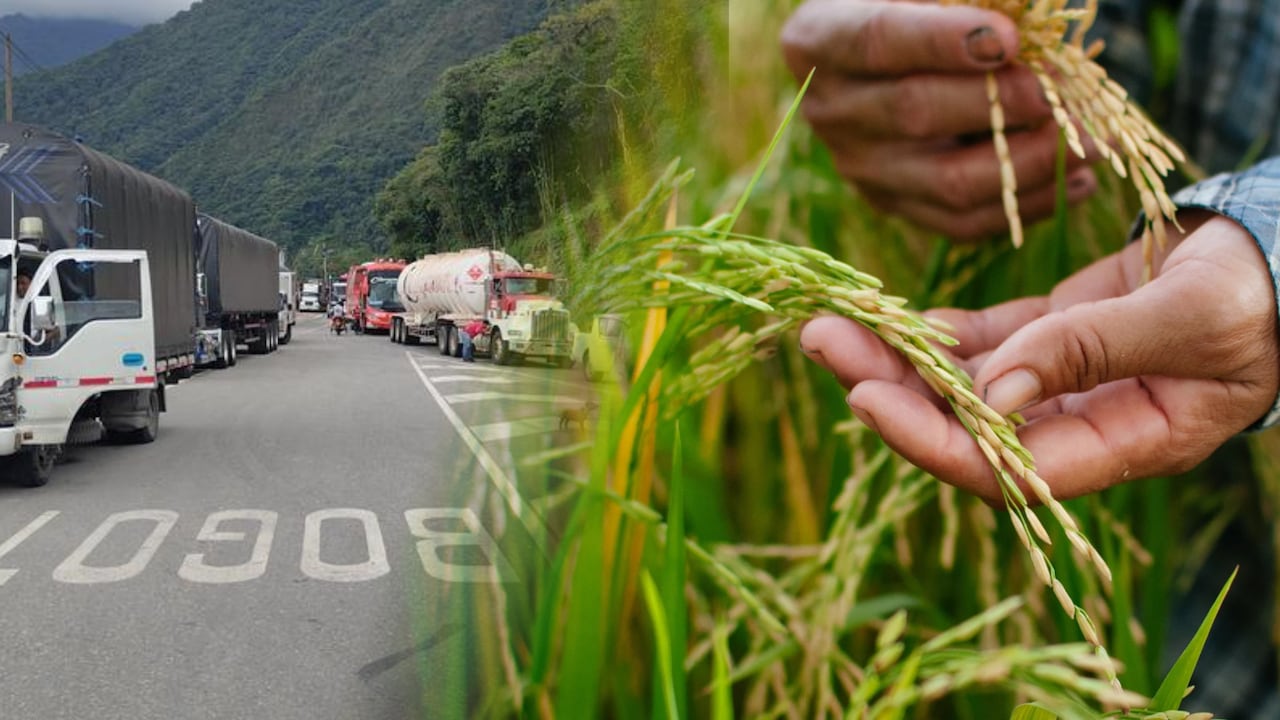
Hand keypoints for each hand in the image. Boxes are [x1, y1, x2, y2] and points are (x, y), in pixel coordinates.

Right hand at [780, 0, 1100, 239]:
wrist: (890, 54)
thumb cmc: (917, 7)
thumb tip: (1025, 19)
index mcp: (819, 40)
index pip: (878, 40)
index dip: (942, 40)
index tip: (1010, 38)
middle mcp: (830, 110)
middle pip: (916, 113)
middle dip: (1003, 103)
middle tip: (1064, 91)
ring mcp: (861, 167)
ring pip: (948, 182)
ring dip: (1032, 162)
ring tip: (1093, 141)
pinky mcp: (896, 205)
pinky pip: (964, 222)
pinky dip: (1030, 205)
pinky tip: (1080, 180)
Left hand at [800, 214, 1279, 501]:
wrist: (1278, 257)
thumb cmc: (1258, 295)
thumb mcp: (1190, 319)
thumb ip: (1092, 352)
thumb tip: (992, 393)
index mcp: (1124, 444)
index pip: (1007, 470)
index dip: (932, 440)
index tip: (865, 397)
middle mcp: (1079, 426)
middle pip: (965, 426)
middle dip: (890, 389)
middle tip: (821, 340)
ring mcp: (1060, 384)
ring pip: (961, 384)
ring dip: (895, 356)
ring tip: (829, 322)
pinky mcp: (1050, 340)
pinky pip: (978, 345)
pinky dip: (933, 333)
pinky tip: (886, 317)